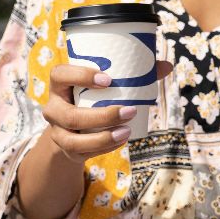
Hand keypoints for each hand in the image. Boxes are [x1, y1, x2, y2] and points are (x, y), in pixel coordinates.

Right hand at [37, 62, 168, 161]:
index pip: (60, 74)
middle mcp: (53, 108)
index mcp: (59, 84)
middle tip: (131, 111)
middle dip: (102, 116)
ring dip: (103, 138)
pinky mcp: (66, 149)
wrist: (72, 125)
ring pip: (74, 141)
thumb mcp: (103, 84)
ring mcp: (57, 131)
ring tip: (127, 131)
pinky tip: (121, 140)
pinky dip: (104, 147)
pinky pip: (82, 153)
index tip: (108, 80)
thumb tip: (167, 66)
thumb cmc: (92, 96)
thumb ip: (133, 73)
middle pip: (70, 115)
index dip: (80, 76)